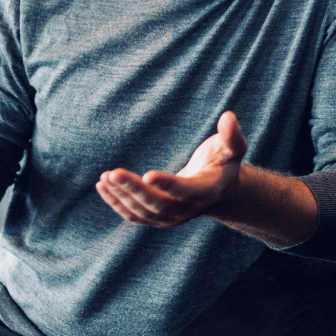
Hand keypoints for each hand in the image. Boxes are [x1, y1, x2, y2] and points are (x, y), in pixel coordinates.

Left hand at [96, 110, 248, 227]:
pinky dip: (117, 203)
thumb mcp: (233, 149)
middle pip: (158, 204)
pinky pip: (134, 215)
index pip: (185, 190)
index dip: (167, 184)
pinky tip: (102, 187)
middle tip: (112, 174)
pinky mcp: (157, 218)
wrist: (219, 192)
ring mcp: (171, 218)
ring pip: (143, 212)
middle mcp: (188, 209)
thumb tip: (229, 116)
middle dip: (134, 190)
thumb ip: (232, 135)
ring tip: (104, 178)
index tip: (147, 174)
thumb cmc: (224, 163)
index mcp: (206, 191)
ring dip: (121, 196)